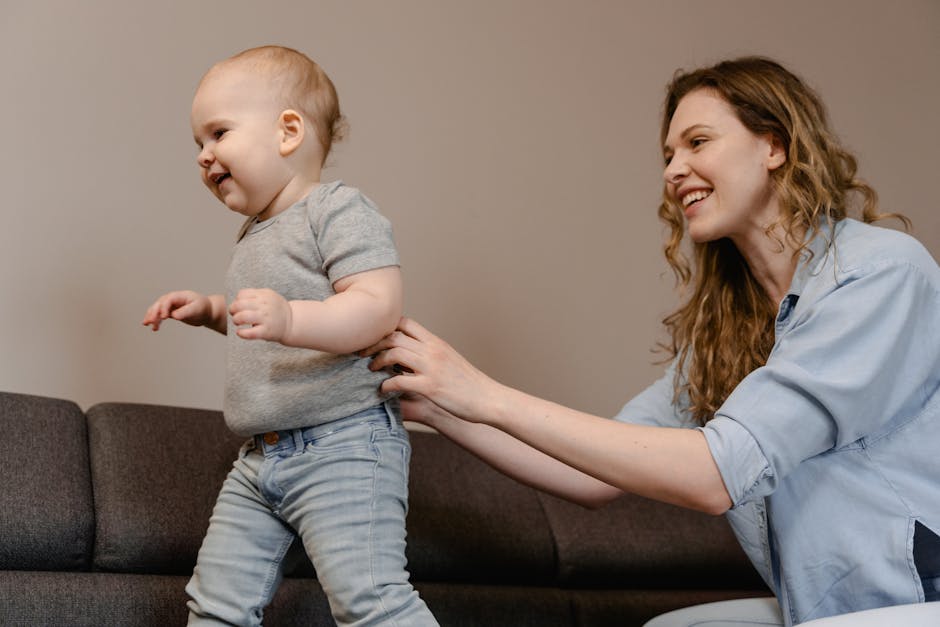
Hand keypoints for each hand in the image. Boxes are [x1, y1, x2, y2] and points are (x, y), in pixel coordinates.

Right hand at [142, 290, 216, 330]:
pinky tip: (154, 328)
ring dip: (151, 317)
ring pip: (157, 310)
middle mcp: (172, 299)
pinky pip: (160, 315)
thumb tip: (174, 315)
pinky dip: (156, 321)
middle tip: (149, 322)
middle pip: (159, 304)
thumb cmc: (203, 308)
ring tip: (148, 325)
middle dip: (153, 312)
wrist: (207, 312)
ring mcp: (170, 305)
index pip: (167, 300)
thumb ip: (185, 312)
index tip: (164, 318)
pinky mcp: (170, 312)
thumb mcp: (196, 309)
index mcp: (179, 296)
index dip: (164, 308)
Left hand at [229, 288, 291, 341]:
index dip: (236, 300)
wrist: (292, 323)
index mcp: (264, 295)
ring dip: (236, 320)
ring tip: (237, 322)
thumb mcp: (269, 296)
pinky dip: (241, 333)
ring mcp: (266, 319)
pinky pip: (250, 333)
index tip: (238, 306)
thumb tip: (235, 300)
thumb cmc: (276, 310)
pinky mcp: (266, 331)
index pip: (242, 294)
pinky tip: (240, 332)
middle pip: (239, 304)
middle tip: (234, 314)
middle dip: (233, 310)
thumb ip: (254, 295)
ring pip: (243, 317)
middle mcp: (265, 306)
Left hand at [362, 317, 496, 422]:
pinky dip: (386, 385)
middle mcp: (433, 351)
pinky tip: (383, 390)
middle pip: (394, 335)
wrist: (489, 398)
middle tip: (362, 353)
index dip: (385, 327)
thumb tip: (411, 354)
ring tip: (371, 369)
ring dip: (377, 361)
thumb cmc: (468, 383)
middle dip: (373, 343)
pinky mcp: (430, 387)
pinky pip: (399, 381)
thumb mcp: (449, 360)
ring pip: (394, 353)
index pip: (405, 323)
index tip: (374, 338)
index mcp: (436, 342)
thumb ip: (430, 354)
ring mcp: (431, 368)